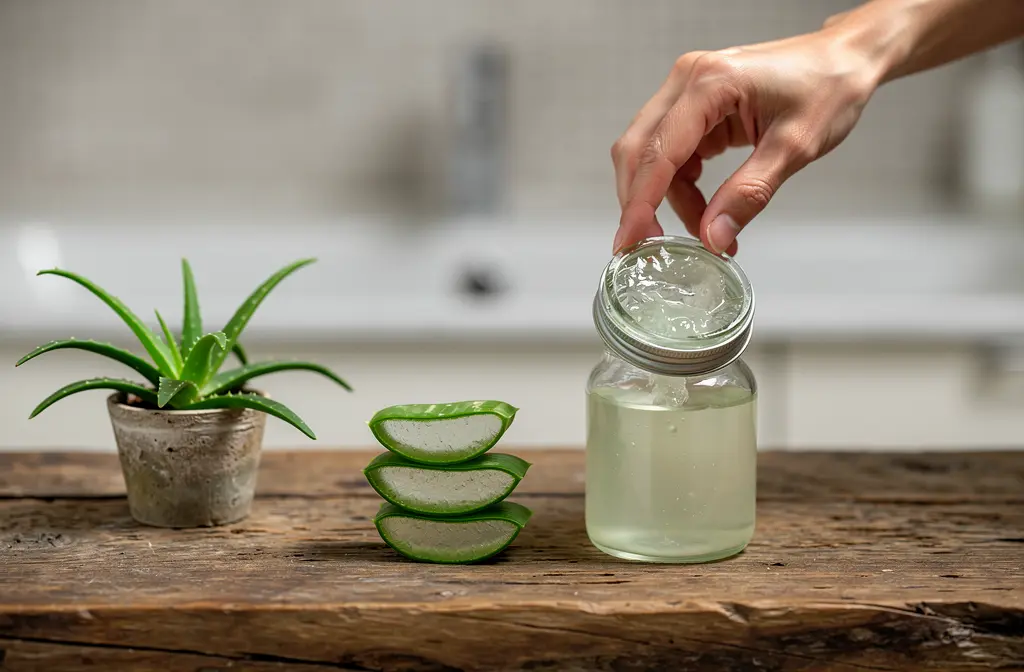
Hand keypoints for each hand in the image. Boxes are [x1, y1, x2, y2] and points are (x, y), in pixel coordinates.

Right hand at [611, 28, 880, 254]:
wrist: (845, 60)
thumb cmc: (828, 86)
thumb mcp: (794, 147)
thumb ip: (749, 194)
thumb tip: (713, 237)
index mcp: (711, 83)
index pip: (659, 151)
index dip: (640, 202)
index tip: (629, 241)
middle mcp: (689, 80)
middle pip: (638, 150)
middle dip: (640, 203)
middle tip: (648, 247)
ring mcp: (688, 91)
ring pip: (651, 156)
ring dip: (666, 199)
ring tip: (702, 228)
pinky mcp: (695, 105)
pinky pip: (671, 153)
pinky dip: (680, 186)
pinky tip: (703, 207)